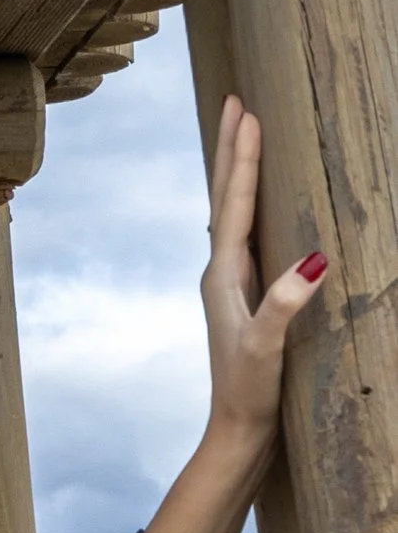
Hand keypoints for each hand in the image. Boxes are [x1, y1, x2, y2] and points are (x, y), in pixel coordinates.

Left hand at [200, 95, 325, 449]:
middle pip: (225, 198)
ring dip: (238, 172)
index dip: (242, 156)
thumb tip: (312, 262)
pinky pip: (247, 235)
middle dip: (231, 149)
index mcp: (223, 276)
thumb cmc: (249, 392)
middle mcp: (220, 274)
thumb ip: (284, 307)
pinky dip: (251, 205)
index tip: (247, 111)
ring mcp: (231, 285)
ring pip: (233, 213)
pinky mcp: (244, 298)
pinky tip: (259, 203)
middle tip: (235, 101)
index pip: (234, 203)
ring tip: (244, 135)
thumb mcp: (266, 348)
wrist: (236, 431)